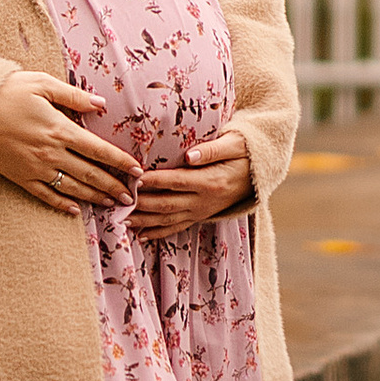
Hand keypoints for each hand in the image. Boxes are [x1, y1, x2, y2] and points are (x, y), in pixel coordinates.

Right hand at [0, 70, 144, 216]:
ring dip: (94, 196)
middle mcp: (51, 153)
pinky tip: (75, 210)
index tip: (137, 171)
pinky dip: (62, 204)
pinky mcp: (20, 177)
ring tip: (111, 203)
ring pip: (72, 188)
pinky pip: (45, 196)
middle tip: (131, 197)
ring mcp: (35, 168)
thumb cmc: (7, 92)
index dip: (120, 161)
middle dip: (113, 185)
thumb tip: (101, 104)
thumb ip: (74, 96)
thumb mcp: (42, 84)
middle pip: (90, 174)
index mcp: (60, 129)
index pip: (98, 150)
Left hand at [129, 127, 253, 242]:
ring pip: (169, 219)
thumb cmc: (244, 154)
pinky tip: (141, 235)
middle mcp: (204, 200)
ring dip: (145, 221)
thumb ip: (212, 150)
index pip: (178, 181)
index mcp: (210, 181)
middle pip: (168, 204)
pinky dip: (158, 233)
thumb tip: (190, 155)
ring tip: (122, 220)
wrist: (259, 175)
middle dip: (142, 204)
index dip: (156, 181)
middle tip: (120, 201)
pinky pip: (177, 227)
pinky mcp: (199, 216)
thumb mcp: (234, 145)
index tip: (136, 178)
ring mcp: (201, 211)